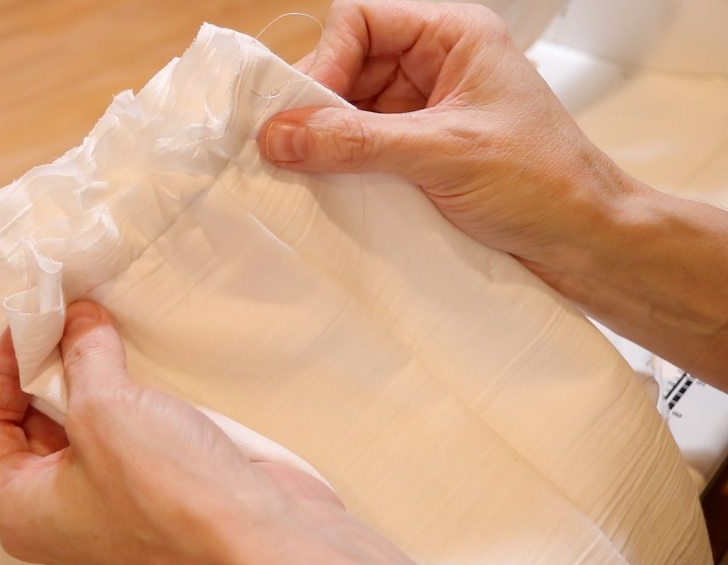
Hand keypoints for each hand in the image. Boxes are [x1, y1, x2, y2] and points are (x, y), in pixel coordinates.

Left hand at [0, 300, 424, 564]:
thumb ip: (82, 354)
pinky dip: (134, 391)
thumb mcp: (106, 409)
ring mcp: (113, 497)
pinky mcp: (158, 482)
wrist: (261, 536)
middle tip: (67, 319)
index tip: (28, 325)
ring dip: (96, 373)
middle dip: (50, 365)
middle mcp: (64, 509)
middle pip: (32, 419)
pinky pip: (131, 426)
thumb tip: (78, 322)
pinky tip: (144, 360)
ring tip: (106, 330)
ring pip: (86, 420)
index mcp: (24, 507)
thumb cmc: (177, 509)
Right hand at [261, 0, 627, 277]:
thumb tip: (279, 135)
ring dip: (329, 140)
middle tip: (294, 148)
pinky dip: (344, 166)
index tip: (307, 113)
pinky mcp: (420, 152)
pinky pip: (362, 146)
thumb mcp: (444, 154)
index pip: (362, 21)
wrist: (585, 243)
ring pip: (350, 108)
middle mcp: (437, 65)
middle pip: (348, 64)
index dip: (328, 60)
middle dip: (321, 105)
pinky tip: (338, 189)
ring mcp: (426, 110)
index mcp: (454, 36)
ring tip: (317, 174)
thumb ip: (358, 142)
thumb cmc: (544, 183)